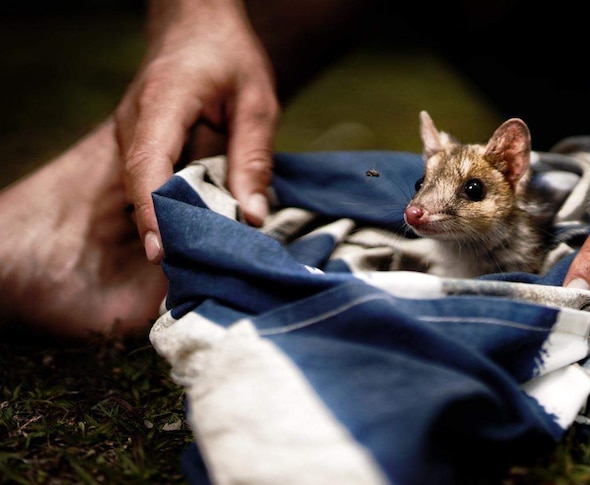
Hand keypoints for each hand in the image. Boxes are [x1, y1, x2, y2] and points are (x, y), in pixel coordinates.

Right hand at [114, 0, 279, 262]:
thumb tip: (252, 216)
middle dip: (165, 231)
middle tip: (195, 273)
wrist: (194, 23)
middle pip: (142, 186)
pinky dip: (171, 207)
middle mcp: (136, 122)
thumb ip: (254, 158)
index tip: (162, 251)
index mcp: (164, 103)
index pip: (149, 164)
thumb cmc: (228, 56)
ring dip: (169, 223)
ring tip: (198, 262)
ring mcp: (132, 133)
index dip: (153, 211)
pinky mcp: (140, 143)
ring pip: (144, 188)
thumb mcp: (257, 102)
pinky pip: (151, 182)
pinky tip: (197, 232)